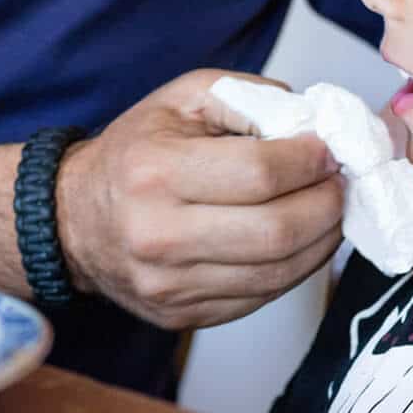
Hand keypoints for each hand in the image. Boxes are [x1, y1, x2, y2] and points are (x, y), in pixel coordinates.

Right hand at [55, 70, 344, 329]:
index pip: (259, 173)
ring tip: (329, 212)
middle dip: (327, 205)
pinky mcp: (182, 315)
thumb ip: (248, 97)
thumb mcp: (181, 99)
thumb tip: (312, 122)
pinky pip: (260, 297)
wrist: (72, 219)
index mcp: (154, 172)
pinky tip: (300, 241)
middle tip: (340, 184)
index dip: (309, 162)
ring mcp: (169, 284)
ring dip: (322, 241)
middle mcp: (157, 234)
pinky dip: (295, 269)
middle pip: (275, 231)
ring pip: (277, 273)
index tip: (327, 151)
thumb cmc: (133, 153)